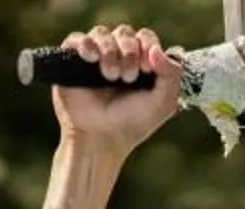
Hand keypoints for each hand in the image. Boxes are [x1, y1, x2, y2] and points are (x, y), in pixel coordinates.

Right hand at [53, 23, 180, 154]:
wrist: (101, 140)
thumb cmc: (131, 124)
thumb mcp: (163, 103)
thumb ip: (172, 74)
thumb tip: (156, 50)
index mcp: (139, 62)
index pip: (145, 37)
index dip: (147, 45)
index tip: (146, 68)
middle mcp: (116, 57)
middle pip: (124, 33)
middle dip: (129, 51)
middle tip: (127, 77)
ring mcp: (93, 60)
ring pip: (102, 33)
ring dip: (109, 51)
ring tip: (110, 76)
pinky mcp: (71, 64)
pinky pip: (77, 40)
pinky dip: (85, 44)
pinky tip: (90, 58)